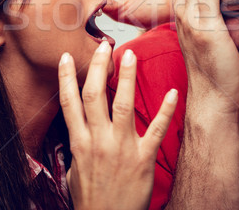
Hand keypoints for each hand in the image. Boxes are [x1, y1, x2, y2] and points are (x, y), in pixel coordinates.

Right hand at [58, 42, 177, 209]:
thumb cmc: (91, 199)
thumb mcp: (75, 170)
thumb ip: (77, 145)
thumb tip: (78, 126)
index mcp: (80, 143)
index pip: (69, 102)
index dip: (66, 77)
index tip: (66, 56)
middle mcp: (98, 141)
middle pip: (94, 94)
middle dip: (97, 66)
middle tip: (103, 45)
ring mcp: (122, 148)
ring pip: (123, 104)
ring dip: (126, 77)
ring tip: (129, 54)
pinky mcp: (144, 158)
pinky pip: (156, 129)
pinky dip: (165, 109)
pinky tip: (173, 92)